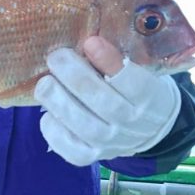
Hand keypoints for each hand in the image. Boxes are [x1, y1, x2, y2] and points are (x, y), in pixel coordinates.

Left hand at [34, 37, 180, 165]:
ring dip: (60, 103)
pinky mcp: (93, 156)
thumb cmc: (135, 86)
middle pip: (105, 103)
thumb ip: (115, 57)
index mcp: (149, 97)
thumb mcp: (137, 68)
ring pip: (86, 127)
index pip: (133, 82)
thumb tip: (84, 39)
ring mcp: (113, 143)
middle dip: (76, 77)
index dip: (110, 61)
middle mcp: (133, 124)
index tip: (90, 42)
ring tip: (44, 83)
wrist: (149, 126)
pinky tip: (46, 113)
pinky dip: (56, 132)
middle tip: (56, 57)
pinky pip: (72, 150)